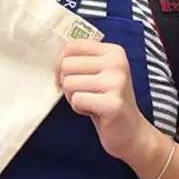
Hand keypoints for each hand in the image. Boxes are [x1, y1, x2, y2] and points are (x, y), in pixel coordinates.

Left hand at [57, 40, 151, 162]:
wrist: (130, 131)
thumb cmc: (105, 99)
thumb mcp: (96, 72)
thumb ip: (78, 59)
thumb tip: (49, 55)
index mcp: (113, 51)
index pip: (71, 47)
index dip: (62, 64)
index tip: (72, 77)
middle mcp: (117, 63)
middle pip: (66, 65)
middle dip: (67, 83)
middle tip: (84, 93)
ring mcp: (117, 83)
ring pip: (69, 82)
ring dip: (73, 97)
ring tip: (90, 102)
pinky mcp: (113, 104)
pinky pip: (77, 100)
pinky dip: (79, 108)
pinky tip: (94, 112)